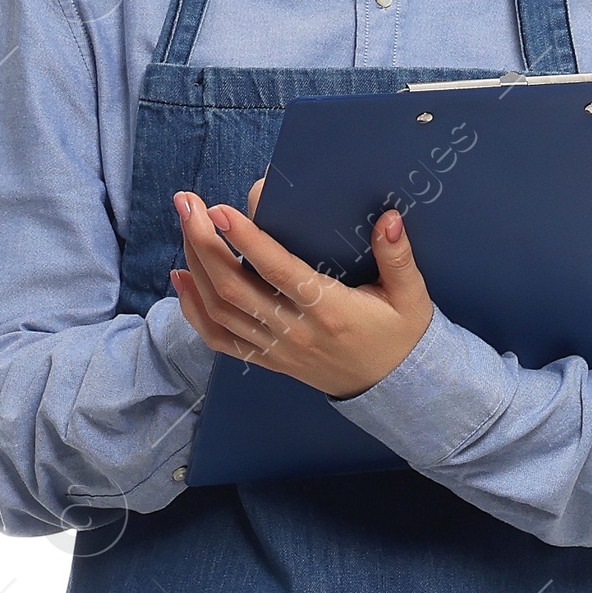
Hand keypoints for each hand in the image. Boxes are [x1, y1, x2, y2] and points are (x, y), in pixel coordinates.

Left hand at [170, 177, 433, 399]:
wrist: (394, 389)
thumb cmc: (400, 335)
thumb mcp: (411, 297)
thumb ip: (399, 258)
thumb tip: (388, 218)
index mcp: (330, 311)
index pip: (278, 272)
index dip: (245, 240)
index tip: (218, 210)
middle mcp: (295, 332)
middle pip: (234, 288)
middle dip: (202, 242)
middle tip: (186, 203)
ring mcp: (277, 349)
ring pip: (220, 310)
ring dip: (194, 265)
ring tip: (184, 224)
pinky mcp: (267, 360)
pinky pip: (220, 339)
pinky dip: (193, 310)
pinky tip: (181, 278)